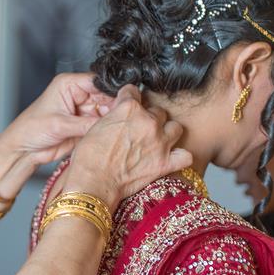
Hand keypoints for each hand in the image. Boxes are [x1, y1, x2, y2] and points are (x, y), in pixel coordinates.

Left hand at [0, 73, 115, 199]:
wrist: (24, 150)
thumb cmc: (31, 130)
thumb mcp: (60, 124)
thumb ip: (87, 124)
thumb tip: (110, 122)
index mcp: (69, 84)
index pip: (99, 82)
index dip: (113, 91)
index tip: (126, 100)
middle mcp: (78, 95)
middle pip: (107, 97)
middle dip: (115, 107)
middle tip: (124, 118)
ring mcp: (83, 111)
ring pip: (107, 112)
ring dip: (112, 120)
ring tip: (117, 127)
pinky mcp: (85, 125)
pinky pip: (102, 126)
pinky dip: (107, 130)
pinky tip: (111, 134)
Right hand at [66, 85, 192, 211]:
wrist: (93, 182)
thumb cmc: (88, 158)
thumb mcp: (96, 126)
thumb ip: (114, 116)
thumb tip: (119, 114)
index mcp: (129, 108)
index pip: (134, 91)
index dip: (129, 99)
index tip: (127, 106)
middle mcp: (148, 122)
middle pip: (157, 111)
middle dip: (149, 118)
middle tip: (139, 130)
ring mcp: (159, 142)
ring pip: (175, 128)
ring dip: (167, 132)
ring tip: (158, 141)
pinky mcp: (164, 163)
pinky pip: (185, 156)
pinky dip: (180, 157)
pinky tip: (171, 158)